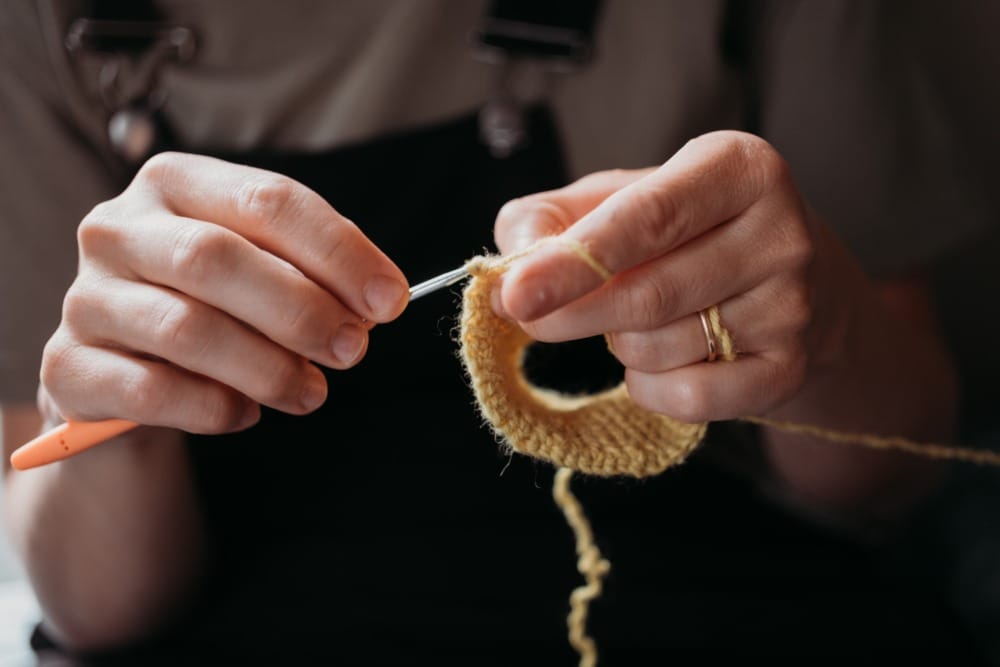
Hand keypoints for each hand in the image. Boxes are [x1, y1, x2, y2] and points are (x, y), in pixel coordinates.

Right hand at [41, 152, 408, 433]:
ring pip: (187, 328)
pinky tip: (247, 413)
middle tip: (352, 349)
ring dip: (268, 367)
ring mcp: (87, 296)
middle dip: (302, 309)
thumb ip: (311, 274)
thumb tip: (376, 302)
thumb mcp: (260, 271)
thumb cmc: (213, 308)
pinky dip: (214, 407)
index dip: (339, 251)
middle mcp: (119, 228)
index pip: (268, 200)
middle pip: (217, 258)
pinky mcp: (69, 366)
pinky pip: (153, 390)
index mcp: (176, 183)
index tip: (390, 300)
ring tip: (313, 392)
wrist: (126, 372)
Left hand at [494, 131, 853, 422]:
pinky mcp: (789, 369)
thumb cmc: (684, 232)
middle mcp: (780, 233)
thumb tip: (507, 270)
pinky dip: (648, 387)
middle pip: (648, 294)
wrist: (788, 283)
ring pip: (661, 348)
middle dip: (571, 314)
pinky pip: (690, 397)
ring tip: (630, 321)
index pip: (649, 217)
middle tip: (528, 316)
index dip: (575, 260)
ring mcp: (792, 307)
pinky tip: (655, 362)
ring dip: (617, 345)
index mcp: (738, 168)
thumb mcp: (616, 199)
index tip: (514, 291)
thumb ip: (550, 219)